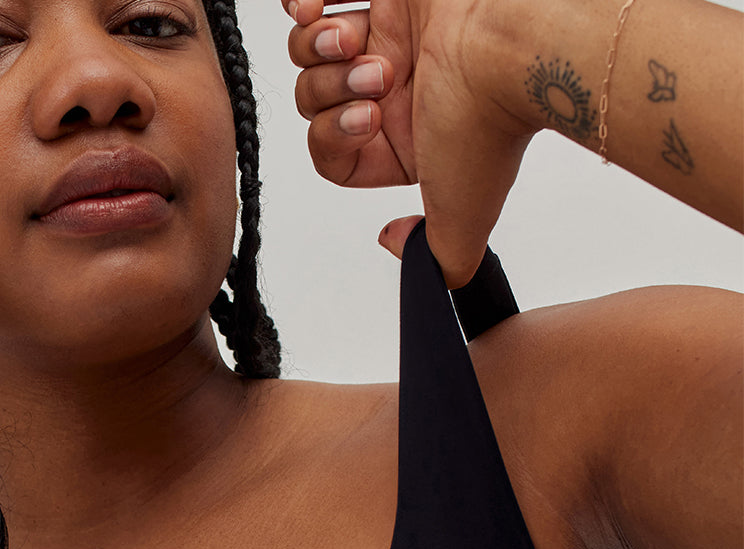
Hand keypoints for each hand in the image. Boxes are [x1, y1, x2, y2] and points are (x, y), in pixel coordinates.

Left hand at [282, 0, 539, 287]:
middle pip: (315, 99)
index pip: (331, 151)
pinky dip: (304, 4)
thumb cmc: (484, 123)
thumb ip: (436, 257)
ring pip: (311, 50)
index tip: (366, 123)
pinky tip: (313, 11)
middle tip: (376, 78)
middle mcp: (396, 88)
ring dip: (319, 49)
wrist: (509, 42)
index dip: (332, 138)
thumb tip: (396, 243)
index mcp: (403, 139)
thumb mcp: (460, 223)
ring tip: (355, 40)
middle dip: (331, 91)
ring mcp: (390, 34)